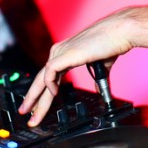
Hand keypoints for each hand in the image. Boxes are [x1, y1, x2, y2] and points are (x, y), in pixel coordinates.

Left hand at [18, 11, 132, 125]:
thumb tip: (98, 89)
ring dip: (36, 98)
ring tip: (34, 115)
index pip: (49, 77)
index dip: (42, 94)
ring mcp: (61, 52)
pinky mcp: (65, 54)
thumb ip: (96, 78)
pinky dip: (50, 85)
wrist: (120, 32)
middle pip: (41, 80)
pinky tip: (53, 94)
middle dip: (33, 100)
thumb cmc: (112, 43)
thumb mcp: (100, 65)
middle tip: (27, 115)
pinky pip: (50, 72)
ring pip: (41, 79)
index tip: (38, 107)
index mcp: (66, 54)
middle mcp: (60, 52)